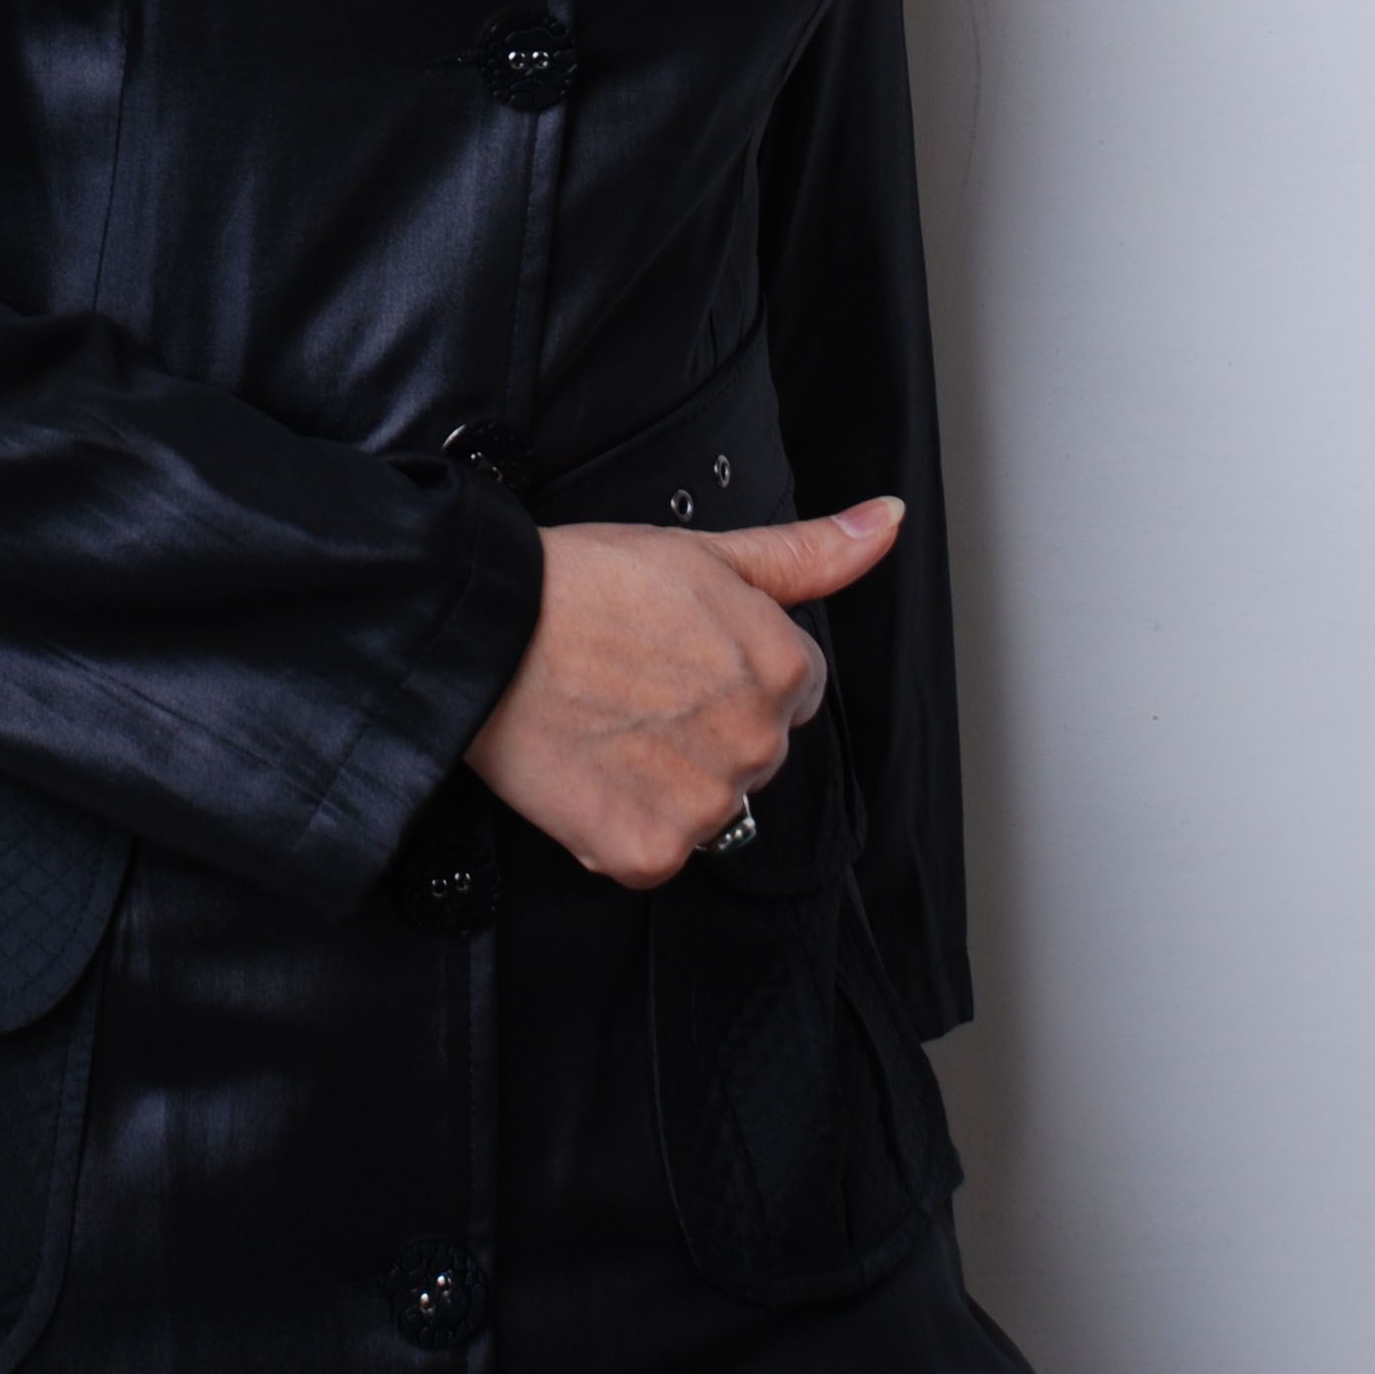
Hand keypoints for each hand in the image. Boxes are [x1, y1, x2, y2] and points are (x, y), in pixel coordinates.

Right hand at [463, 498, 903, 887]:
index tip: (678, 650)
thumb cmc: (585, 581)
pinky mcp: (647, 852)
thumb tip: (887, 521)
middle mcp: (755, 746)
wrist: (487, 628)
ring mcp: (702, 807)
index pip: (794, 690)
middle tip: (635, 681)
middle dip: (707, 722)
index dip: (733, 665)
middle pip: (754, 749)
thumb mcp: (707, 551)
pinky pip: (656, 849)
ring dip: (668, 776)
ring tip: (608, 720)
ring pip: (708, 803)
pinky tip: (592, 766)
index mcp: (781, 671)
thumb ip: (809, 553)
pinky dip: (624, 819)